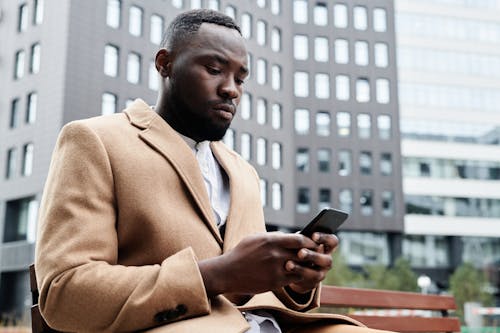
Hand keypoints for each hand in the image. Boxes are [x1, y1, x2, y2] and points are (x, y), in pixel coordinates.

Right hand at [198, 232, 318, 296]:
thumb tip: (289, 236)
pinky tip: (302, 275)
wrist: (228, 272)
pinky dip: (301, 277)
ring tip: (313, 266)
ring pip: (302, 268)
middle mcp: (275, 254)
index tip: (313, 243)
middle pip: (303, 254)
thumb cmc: (242, 253)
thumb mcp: (256, 238)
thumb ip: (273, 237)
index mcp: (271, 240)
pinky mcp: (275, 282)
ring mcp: (276, 269)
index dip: (310, 242)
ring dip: (309, 267)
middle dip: (312, 254)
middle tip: (317, 255)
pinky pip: (294, 279)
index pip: (299, 240)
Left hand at [286, 232, 337, 293]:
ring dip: (302, 269)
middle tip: (300, 253)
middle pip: (327, 260)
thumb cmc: (300, 246)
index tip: (313, 235)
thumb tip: (297, 235)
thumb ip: (303, 239)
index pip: (333, 241)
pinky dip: (296, 276)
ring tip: (288, 264)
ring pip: (317, 274)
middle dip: (313, 256)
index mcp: (328, 247)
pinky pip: (307, 282)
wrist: (296, 266)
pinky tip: (286, 270)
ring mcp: (322, 273)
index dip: (325, 238)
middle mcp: (327, 261)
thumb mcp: (302, 241)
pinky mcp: (313, 283)